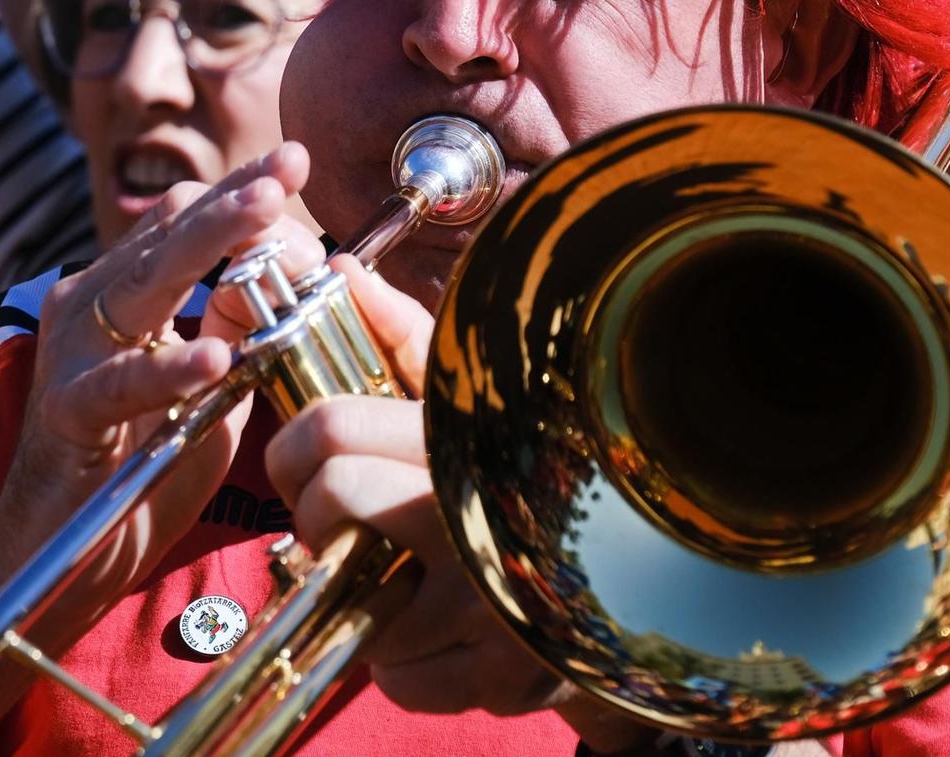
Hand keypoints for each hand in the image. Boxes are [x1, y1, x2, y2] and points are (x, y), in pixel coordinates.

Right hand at [0, 144, 324, 618]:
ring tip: (266, 215)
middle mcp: (92, 306)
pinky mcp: (67, 413)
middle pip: (170, 232)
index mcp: (124, 293)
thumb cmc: (139, 466)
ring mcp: (73, 354)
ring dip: (210, 244)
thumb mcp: (207, 389)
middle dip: (235, 195)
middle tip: (289, 165)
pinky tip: (216, 358)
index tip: (293, 161)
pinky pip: (122, 384)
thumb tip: (278, 279)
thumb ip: (233, 330)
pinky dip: (170, 368)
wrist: (62, 557)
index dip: (240, 188)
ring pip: (146, 282)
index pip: (185, 219)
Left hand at [264, 260, 653, 745]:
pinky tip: (435, 623)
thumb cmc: (544, 460)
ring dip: (362, 594)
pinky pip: (391, 677)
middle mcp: (481, 519)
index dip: (297, 448)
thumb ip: (403, 334)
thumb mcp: (484, 392)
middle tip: (351, 517)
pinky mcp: (499, 677)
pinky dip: (399, 659)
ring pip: (348, 605)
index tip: (314, 461)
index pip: (328, 433)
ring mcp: (491, 607)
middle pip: (327, 506)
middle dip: (320, 514)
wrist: (651, 565)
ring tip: (406, 571)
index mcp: (472, 439)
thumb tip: (339, 271)